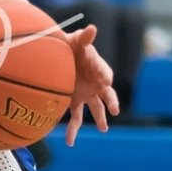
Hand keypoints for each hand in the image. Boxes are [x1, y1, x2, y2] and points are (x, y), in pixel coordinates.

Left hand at [63, 25, 118, 146]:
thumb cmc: (68, 46)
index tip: (106, 81)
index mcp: (97, 68)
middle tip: (115, 108)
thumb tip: (92, 28)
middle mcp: (95, 84)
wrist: (56, 55)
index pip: (104, 73)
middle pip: (107, 95)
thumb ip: (84, 37)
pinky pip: (74, 118)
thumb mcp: (75, 40)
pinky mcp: (73, 102)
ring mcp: (85, 95)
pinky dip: (72, 130)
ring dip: (99, 119)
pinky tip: (69, 142)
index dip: (104, 76)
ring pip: (95, 110)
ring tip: (104, 128)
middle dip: (112, 101)